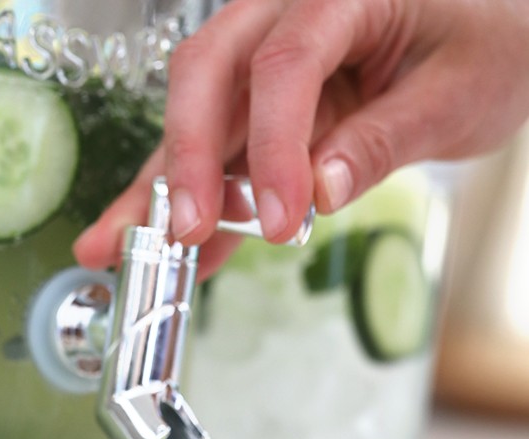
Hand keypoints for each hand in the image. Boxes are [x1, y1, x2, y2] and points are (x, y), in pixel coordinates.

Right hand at [74, 0, 528, 276]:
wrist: (495, 28)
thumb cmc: (488, 40)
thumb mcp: (455, 93)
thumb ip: (383, 139)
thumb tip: (318, 191)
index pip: (284, 68)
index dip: (274, 151)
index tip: (282, 224)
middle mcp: (286, 14)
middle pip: (207, 75)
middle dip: (185, 161)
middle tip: (181, 233)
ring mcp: (268, 61)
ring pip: (196, 119)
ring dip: (158, 189)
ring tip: (115, 248)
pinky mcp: (267, 106)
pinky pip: (221, 153)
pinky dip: (196, 202)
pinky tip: (166, 245)